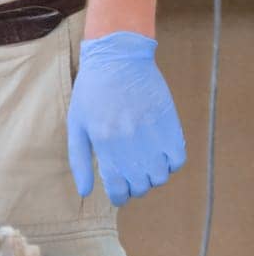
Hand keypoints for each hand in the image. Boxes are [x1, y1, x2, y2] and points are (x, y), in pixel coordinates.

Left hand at [67, 31, 186, 205]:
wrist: (119, 58)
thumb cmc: (92, 91)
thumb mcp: (76, 123)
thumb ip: (79, 159)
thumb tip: (84, 192)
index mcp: (104, 144)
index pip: (117, 188)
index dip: (119, 197)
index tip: (119, 196)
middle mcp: (130, 144)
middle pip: (140, 185)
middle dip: (135, 187)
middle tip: (130, 178)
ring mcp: (153, 136)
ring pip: (161, 177)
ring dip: (153, 177)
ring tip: (143, 164)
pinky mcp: (171, 127)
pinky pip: (178, 160)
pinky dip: (170, 163)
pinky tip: (158, 153)